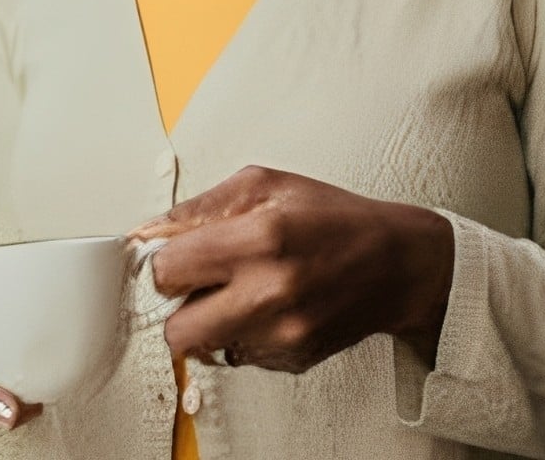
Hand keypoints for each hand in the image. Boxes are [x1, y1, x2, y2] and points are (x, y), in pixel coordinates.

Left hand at [129, 166, 452, 373]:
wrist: (396, 262)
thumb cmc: (332, 216)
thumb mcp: (265, 184)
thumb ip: (200, 207)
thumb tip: (148, 231)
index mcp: (260, 238)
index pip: (167, 271)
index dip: (162, 262)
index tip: (173, 256)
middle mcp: (270, 293)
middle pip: (176, 331)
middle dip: (176, 306)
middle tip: (197, 282)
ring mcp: (282, 335)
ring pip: (203, 350)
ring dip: (207, 322)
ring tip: (235, 291)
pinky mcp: (292, 361)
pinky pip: (237, 357)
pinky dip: (240, 334)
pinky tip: (265, 306)